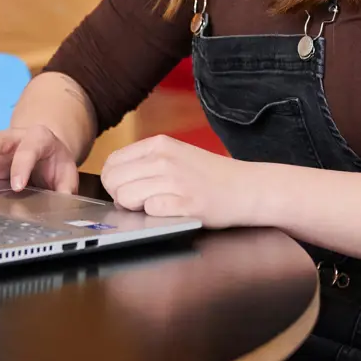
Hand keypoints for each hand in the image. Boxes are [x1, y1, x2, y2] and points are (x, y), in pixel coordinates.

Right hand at [0, 125, 79, 192]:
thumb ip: (65, 190)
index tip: (17, 186)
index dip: (22, 167)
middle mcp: (16, 137)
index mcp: (40, 140)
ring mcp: (0, 142)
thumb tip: (63, 206)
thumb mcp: (67, 175)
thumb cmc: (55, 163)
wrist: (48, 149)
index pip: (29, 150)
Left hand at [100, 136, 263, 227]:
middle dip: (121, 196)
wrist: (248, 188)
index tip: (127, 190)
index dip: (114, 181)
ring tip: (157, 207)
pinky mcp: (185, 203)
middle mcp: (164, 159)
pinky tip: (171, 212)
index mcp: (159, 144)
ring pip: (126, 196)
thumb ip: (146, 162)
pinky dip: (155, 216)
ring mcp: (174, 180)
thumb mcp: (176, 155)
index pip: (112, 162)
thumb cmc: (210, 176)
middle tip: (141, 202)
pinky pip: (150, 211)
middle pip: (114, 181)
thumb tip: (114, 180)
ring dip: (136, 208)